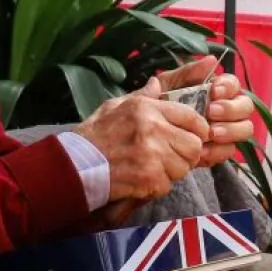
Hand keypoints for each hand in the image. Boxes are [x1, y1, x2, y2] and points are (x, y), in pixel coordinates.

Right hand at [73, 76, 206, 203]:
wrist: (73, 165)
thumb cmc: (93, 136)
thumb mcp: (115, 107)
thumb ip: (141, 96)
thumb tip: (156, 83)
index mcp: (147, 108)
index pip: (191, 116)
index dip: (198, 129)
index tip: (193, 136)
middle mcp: (153, 128)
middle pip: (194, 145)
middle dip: (186, 154)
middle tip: (171, 157)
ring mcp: (152, 154)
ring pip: (184, 167)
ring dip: (171, 172)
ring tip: (150, 168)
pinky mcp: (149, 177)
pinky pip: (168, 185)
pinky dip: (156, 187)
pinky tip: (140, 180)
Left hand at [153, 55, 253, 164]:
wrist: (145, 136)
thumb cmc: (157, 106)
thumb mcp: (167, 85)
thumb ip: (187, 72)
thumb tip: (212, 59)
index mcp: (217, 90)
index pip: (234, 84)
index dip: (228, 87)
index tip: (214, 91)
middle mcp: (227, 109)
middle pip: (246, 106)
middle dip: (231, 109)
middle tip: (211, 112)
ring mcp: (226, 130)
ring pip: (245, 128)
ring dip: (230, 130)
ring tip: (211, 133)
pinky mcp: (220, 150)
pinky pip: (230, 150)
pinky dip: (218, 150)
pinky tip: (203, 150)